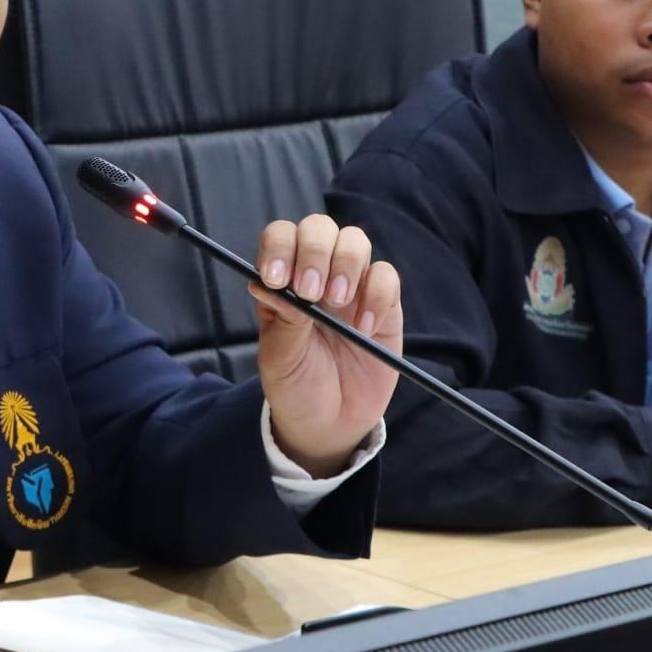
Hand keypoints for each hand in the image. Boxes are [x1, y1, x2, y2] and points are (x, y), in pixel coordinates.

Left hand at [251, 215, 403, 475]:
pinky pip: (386, 276)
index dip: (280, 247)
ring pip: (355, 241)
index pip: (280, 237)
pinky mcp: (383, 303)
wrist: (331, 422)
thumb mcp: (280, 359)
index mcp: (281, 280)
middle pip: (319, 228)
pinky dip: (377, 294)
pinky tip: (364, 328)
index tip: (278, 279)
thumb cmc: (296, 386)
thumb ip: (281, 319)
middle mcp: (315, 273)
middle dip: (315, 252)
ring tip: (338, 303)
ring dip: (346, 265)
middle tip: (312, 292)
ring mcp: (351, 284)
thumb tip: (265, 282)